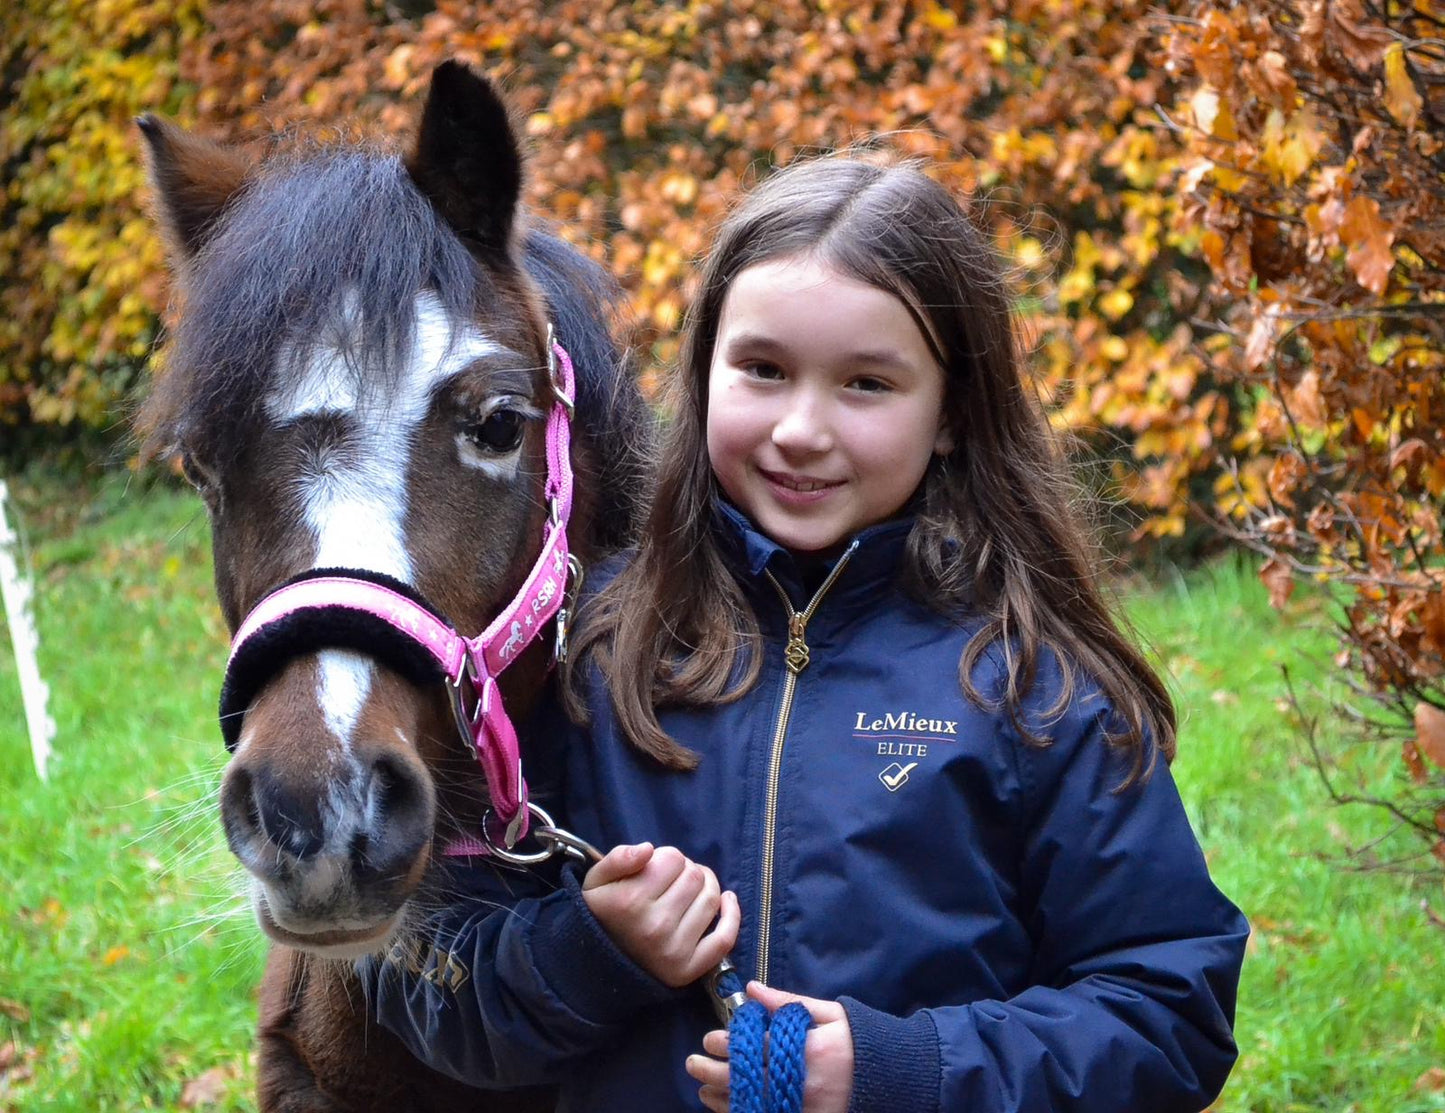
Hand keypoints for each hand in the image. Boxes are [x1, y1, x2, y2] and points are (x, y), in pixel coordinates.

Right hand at [581, 843, 739, 987]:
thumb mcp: (595, 881)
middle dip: (686, 870)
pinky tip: (727, 900)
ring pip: (711, 899)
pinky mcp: (687, 970)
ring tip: (692, 888)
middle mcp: (654, 927)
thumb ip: (617, 858)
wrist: (596, 966)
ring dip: (707, 886)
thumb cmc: (601, 915)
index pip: (673, 858)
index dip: (667, 857)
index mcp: (629, 902)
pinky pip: (723, 939)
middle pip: (695, 876)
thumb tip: (648, 849)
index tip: (656, 867)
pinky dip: (732, 916)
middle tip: (673, 879)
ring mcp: (673, 951)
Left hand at [685, 981, 854, 1112]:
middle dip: (714, 1072)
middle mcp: (802, 1083)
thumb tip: (751, 988)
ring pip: (751, 1107)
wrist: (889, 1078)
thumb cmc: (856, 1041)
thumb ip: (787, 1002)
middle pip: (747, 1080)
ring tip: (702, 1090)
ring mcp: (803, 1109)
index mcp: (808, 1049)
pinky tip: (727, 1108)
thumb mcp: (829, 1013)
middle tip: (694, 1063)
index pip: (758, 1048)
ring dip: (721, 1099)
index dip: (729, 1044)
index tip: (711, 1038)